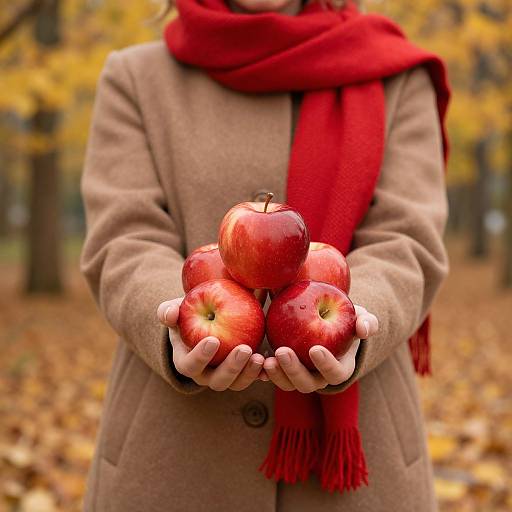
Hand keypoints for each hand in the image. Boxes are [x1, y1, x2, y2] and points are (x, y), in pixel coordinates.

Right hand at [157, 298, 264, 390]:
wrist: (208, 319)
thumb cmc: (188, 315)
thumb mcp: (176, 310)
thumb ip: (169, 311)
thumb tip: (170, 313)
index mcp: (186, 361)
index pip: (190, 366)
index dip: (200, 357)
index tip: (213, 340)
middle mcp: (206, 375)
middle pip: (218, 381)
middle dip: (231, 368)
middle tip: (244, 349)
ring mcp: (227, 377)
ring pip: (237, 383)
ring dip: (249, 373)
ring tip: (260, 357)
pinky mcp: (244, 373)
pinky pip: (254, 377)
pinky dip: (263, 373)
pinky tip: (271, 361)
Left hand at [262, 305, 378, 392]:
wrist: (327, 322)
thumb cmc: (346, 321)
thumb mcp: (359, 318)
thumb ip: (366, 322)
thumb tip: (365, 328)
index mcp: (339, 369)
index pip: (334, 373)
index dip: (325, 364)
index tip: (315, 348)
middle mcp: (318, 378)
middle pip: (306, 384)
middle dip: (294, 370)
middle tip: (282, 351)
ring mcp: (299, 376)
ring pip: (287, 384)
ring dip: (276, 374)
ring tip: (267, 359)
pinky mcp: (283, 371)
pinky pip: (272, 376)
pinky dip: (263, 372)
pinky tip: (256, 359)